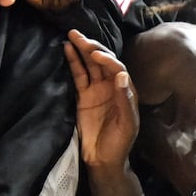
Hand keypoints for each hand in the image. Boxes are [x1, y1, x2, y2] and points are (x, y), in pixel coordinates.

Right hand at [64, 30, 138, 168]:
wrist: (103, 160)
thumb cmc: (120, 143)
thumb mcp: (127, 124)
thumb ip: (125, 100)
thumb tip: (120, 75)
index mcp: (126, 90)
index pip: (116, 68)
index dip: (107, 59)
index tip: (95, 54)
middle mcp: (112, 86)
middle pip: (102, 61)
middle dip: (92, 47)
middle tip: (78, 35)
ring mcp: (97, 89)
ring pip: (89, 64)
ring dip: (81, 49)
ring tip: (72, 35)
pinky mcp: (83, 96)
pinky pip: (79, 75)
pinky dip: (73, 62)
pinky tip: (67, 49)